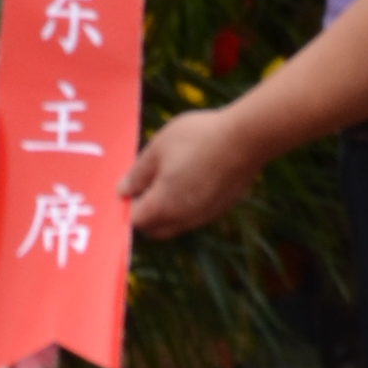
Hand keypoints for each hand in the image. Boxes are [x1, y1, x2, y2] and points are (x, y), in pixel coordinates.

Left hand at [122, 104, 259, 237]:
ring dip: (165, 211)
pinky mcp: (219, 209)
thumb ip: (137, 173)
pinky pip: (194, 216)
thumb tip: (122, 191)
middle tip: (144, 185)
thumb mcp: (158, 148)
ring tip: (167, 178)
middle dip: (144, 214)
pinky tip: (191, 178)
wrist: (245, 140)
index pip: (135, 220)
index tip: (128, 186)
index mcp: (162, 206)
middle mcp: (182, 219)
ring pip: (175, 224)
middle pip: (154, 229)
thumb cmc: (196, 138)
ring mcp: (203, 216)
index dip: (127, 205)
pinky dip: (185, 206)